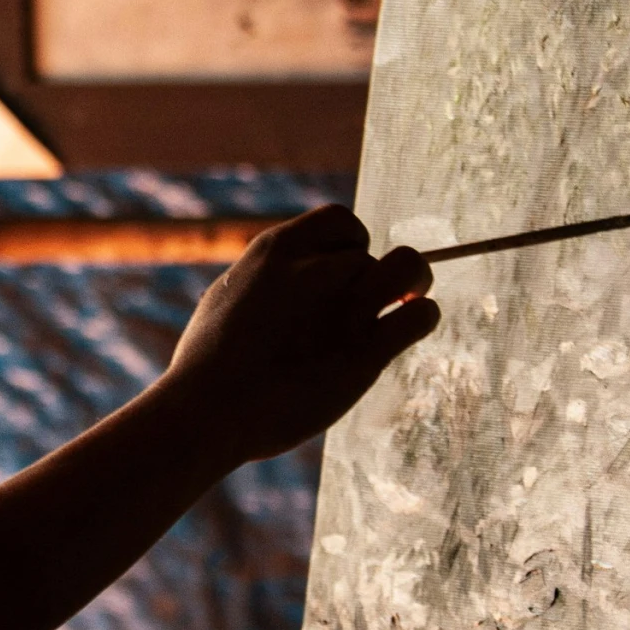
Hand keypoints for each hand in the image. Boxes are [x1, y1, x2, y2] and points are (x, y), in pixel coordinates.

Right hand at [159, 205, 437, 464]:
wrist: (209, 410)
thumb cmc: (206, 366)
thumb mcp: (227, 298)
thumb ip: (265, 281)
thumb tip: (281, 279)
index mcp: (277, 250)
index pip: (339, 220)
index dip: (350, 243)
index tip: (344, 269)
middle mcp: (316, 271)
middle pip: (370, 254)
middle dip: (375, 276)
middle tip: (374, 301)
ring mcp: (345, 310)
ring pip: (407, 269)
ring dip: (413, 283)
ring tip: (406, 302)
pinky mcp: (366, 352)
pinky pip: (420, 316)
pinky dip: (423, 318)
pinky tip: (409, 329)